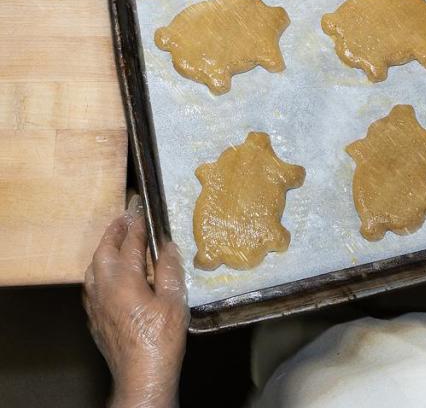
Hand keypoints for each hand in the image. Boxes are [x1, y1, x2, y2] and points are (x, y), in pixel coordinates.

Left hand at [84, 195, 188, 407]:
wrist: (141, 375)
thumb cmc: (161, 338)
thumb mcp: (175, 301)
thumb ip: (169, 270)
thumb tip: (167, 246)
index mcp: (124, 280)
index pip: (129, 243)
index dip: (136, 224)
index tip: (141, 209)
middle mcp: (104, 288)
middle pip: (103, 252)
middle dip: (113, 232)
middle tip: (124, 218)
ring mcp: (96, 305)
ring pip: (93, 268)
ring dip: (103, 250)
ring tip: (115, 241)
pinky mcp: (95, 319)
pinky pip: (91, 286)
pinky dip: (99, 270)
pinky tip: (109, 274)